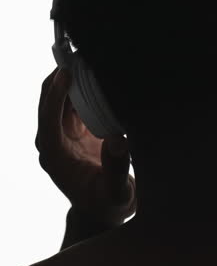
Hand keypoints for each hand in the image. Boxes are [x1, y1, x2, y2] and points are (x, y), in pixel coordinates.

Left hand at [36, 68, 135, 225]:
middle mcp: (54, 142)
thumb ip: (117, 169)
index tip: (67, 73)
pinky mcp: (75, 131)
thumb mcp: (116, 193)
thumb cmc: (107, 204)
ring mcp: (63, 135)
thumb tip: (118, 142)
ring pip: (61, 99)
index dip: (56, 94)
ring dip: (73, 79)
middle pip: (50, 102)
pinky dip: (84, 88)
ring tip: (91, 56)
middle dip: (61, 78)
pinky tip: (98, 73)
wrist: (101, 212)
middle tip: (80, 53)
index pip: (49, 118)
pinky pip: (75, 103)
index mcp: (55, 156)